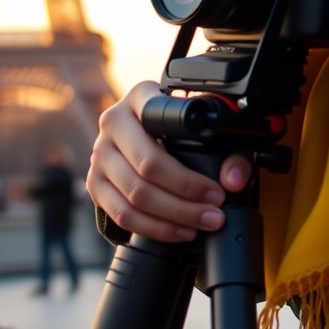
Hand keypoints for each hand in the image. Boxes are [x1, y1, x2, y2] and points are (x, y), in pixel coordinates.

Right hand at [86, 81, 251, 242]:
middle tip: (215, 213)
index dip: (190, 168)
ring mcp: (100, 153)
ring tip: (202, 224)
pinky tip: (178, 231)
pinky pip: (121, 214)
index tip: (217, 190)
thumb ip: (229, 153)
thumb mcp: (204, 129)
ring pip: (135, 195)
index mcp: (141, 98)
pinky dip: (153, 228)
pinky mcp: (94, 182)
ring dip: (172, 217)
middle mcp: (113, 122)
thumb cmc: (177, 129)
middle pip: (149, 167)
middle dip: (187, 197)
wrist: (141, 132)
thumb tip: (234, 180)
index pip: (161, 133)